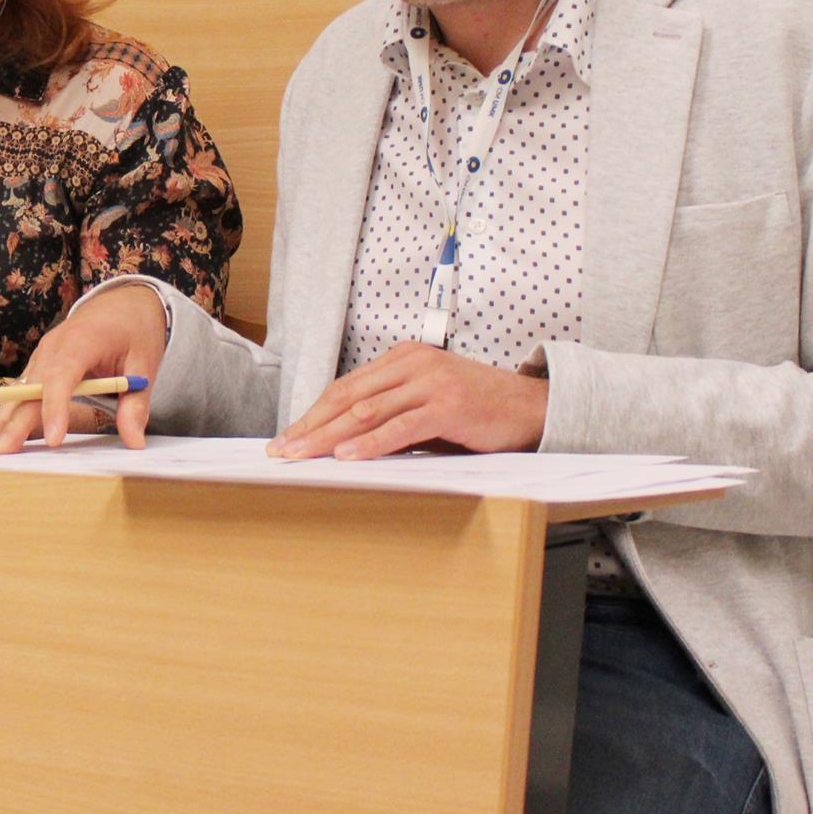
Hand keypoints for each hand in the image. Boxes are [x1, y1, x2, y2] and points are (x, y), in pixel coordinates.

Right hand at [0, 284, 167, 452]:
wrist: (122, 303)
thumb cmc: (134, 332)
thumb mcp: (145, 364)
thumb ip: (136, 404)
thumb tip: (135, 442)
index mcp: (81, 341)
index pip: (63, 376)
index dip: (55, 407)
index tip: (53, 439)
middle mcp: (53, 347)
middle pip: (31, 389)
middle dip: (14, 422)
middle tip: (0, 452)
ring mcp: (41, 355)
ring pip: (19, 391)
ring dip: (2, 420)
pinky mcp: (38, 364)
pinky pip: (21, 391)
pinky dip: (8, 413)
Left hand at [273, 342, 548, 461]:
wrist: (530, 408)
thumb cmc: (475, 411)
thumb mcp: (425, 406)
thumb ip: (389, 415)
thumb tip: (341, 442)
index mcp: (402, 358)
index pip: (345, 387)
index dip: (312, 413)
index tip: (287, 437)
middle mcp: (413, 363)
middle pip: (348, 397)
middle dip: (310, 426)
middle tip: (281, 451)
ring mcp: (430, 381)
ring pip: (367, 410)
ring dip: (329, 436)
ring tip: (302, 455)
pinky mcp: (448, 405)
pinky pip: (400, 426)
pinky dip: (370, 442)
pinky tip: (347, 455)